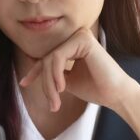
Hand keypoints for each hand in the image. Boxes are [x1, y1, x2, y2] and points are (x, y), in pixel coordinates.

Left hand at [18, 27, 139, 112]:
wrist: (116, 95)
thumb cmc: (95, 88)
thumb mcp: (67, 80)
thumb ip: (53, 73)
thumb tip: (33, 65)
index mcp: (74, 45)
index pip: (48, 57)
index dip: (34, 72)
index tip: (23, 83)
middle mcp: (77, 36)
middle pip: (47, 59)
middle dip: (45, 83)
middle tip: (52, 103)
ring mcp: (80, 36)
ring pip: (50, 59)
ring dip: (50, 83)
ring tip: (56, 100)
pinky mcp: (83, 39)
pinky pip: (58, 57)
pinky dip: (56, 74)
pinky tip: (62, 87)